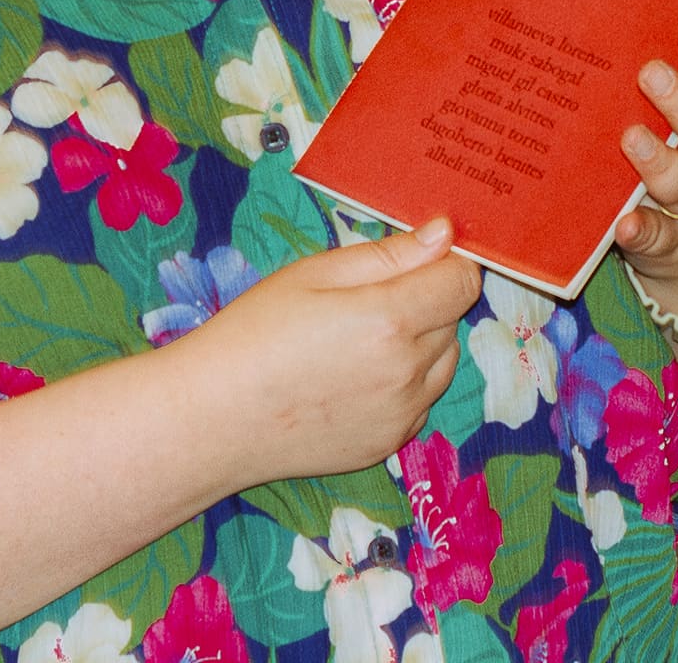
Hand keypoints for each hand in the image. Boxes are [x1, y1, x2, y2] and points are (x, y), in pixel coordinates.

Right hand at [172, 216, 481, 487]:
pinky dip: (404, 385)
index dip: (446, 262)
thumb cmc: (255, 332)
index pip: (462, 281)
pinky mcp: (387, 443)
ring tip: (356, 340)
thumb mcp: (315, 274)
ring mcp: (401, 415)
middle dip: (425, 301)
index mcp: (390, 319)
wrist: (215, 417)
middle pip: (452, 319)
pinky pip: (419, 401)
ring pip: (441, 363)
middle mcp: (408, 372)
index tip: (419, 258)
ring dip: (420, 344)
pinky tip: (352, 378)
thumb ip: (388, 254)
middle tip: (364, 300)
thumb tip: (445, 234)